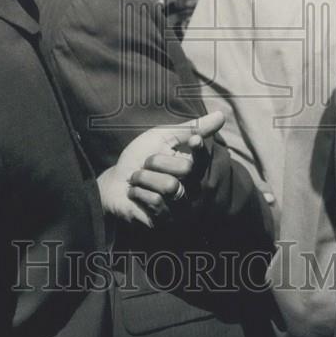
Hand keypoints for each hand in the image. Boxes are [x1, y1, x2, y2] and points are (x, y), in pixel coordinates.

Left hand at [98, 111, 224, 227]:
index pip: (205, 157)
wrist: (113, 183)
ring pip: (170, 186)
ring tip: (137, 181)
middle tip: (145, 165)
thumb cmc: (140, 158)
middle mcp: (191, 188)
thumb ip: (191, 128)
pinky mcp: (165, 221)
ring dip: (144, 178)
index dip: (201, 149)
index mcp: (193, 166)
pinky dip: (139, 193)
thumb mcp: (162, 137)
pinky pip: (156, 202)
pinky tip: (135, 195)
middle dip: (156, 161)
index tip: (194, 140)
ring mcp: (179, 207)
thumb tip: (222, 114)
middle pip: (186, 169)